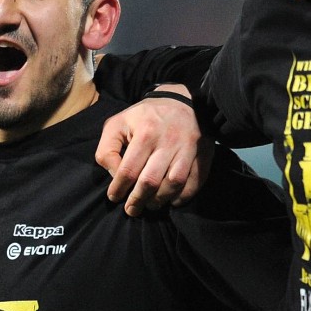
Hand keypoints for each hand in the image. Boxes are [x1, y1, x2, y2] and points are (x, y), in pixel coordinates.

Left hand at [95, 85, 211, 215]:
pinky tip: (171, 200)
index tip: (114, 197)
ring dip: (159, 200)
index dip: (118, 188)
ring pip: (173, 184)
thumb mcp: (118, 123)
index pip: (128, 169)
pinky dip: (183, 196)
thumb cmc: (145, 116)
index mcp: (145, 132)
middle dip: (137, 200)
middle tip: (131, 210)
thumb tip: (114, 173)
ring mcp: (188, 148)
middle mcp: (168, 140)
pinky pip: (195, 182)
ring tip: (150, 204)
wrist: (182, 101)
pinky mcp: (203, 153)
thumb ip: (107, 148)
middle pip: (150, 181)